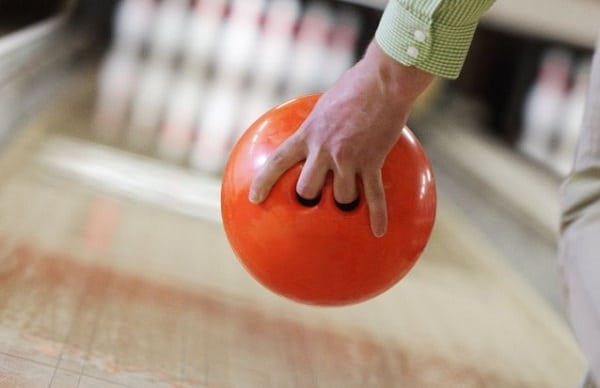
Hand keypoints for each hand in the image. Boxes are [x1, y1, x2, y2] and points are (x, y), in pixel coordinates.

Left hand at [249, 40, 434, 236]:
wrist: (384, 80)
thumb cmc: (355, 86)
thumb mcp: (324, 105)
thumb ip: (317, 126)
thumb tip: (316, 137)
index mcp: (308, 134)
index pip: (277, 162)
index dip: (263, 183)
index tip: (254, 198)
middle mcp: (324, 150)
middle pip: (307, 190)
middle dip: (309, 197)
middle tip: (315, 198)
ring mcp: (348, 158)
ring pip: (340, 197)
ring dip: (343, 202)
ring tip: (349, 203)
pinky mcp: (372, 162)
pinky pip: (374, 196)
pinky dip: (376, 215)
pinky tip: (378, 232)